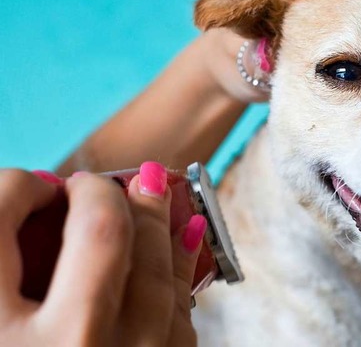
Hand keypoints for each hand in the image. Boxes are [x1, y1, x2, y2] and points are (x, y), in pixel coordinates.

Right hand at [0, 163, 203, 346]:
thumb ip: (6, 273)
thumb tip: (36, 216)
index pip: (2, 222)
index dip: (16, 189)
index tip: (33, 185)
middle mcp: (70, 345)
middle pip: (101, 237)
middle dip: (102, 196)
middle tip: (91, 184)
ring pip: (153, 273)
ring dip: (156, 222)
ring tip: (154, 188)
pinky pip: (179, 314)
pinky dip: (180, 267)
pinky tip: (189, 234)